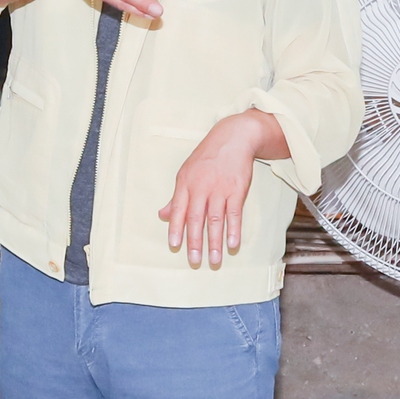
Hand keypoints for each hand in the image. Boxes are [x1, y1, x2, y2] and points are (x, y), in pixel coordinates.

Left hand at [159, 112, 264, 267]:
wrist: (234, 137)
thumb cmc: (207, 157)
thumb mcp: (187, 172)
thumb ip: (177, 197)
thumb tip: (162, 215)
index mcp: (185, 183)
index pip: (179, 210)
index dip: (176, 228)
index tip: (175, 245)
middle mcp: (201, 187)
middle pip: (196, 218)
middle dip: (195, 242)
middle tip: (194, 261)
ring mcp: (220, 188)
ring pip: (215, 219)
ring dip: (215, 242)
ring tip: (214, 260)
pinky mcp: (237, 189)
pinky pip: (234, 213)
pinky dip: (233, 230)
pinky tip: (232, 244)